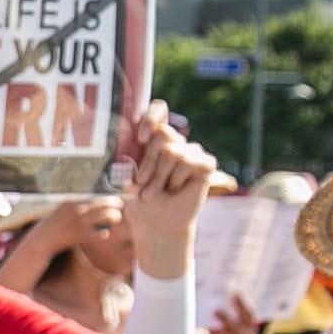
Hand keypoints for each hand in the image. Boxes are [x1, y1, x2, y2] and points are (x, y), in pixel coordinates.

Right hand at [46, 192, 126, 257]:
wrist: (42, 239)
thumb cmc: (55, 224)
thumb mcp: (64, 208)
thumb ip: (78, 203)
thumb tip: (95, 200)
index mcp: (74, 201)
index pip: (98, 197)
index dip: (110, 200)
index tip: (116, 203)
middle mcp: (77, 209)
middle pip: (106, 204)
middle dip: (116, 206)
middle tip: (120, 210)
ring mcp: (79, 222)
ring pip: (106, 216)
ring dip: (114, 218)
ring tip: (115, 220)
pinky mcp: (80, 235)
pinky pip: (99, 234)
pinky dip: (103, 234)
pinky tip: (105, 234)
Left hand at [121, 108, 214, 275]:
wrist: (157, 225)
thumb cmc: (139, 202)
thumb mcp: (126, 176)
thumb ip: (128, 157)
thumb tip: (132, 143)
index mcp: (154, 139)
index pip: (160, 109)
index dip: (152, 117)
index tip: (140, 139)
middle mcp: (174, 142)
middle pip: (163, 134)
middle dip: (149, 162)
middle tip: (143, 182)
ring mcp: (191, 152)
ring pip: (174, 151)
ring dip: (161, 176)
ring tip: (158, 191)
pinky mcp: (205, 164)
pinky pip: (191, 161)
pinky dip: (178, 178)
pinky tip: (177, 188)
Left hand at [204, 296, 267, 333]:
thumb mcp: (231, 333)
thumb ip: (226, 321)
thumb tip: (212, 307)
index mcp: (251, 328)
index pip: (249, 314)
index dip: (242, 304)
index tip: (234, 293)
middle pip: (238, 325)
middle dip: (226, 317)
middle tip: (215, 310)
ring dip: (217, 328)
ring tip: (207, 322)